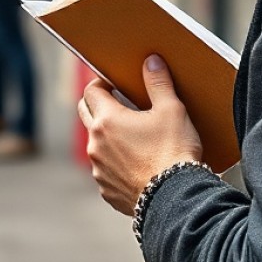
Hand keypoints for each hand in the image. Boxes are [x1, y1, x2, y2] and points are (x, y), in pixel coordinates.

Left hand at [78, 55, 203, 214]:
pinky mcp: (107, 190)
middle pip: (86, 114)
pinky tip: (137, 165)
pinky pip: (106, 170)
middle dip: (97, 105)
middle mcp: (96, 144)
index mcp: (107, 120)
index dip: (101, 82)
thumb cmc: (174, 151)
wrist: (176, 199)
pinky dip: (116, 164)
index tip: (113, 83)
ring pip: (96, 144)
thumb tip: (151, 61)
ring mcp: (99, 170)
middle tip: (117, 103)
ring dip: (108, 137)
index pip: (91, 90)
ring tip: (133, 138)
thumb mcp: (171, 110)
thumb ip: (158, 82)